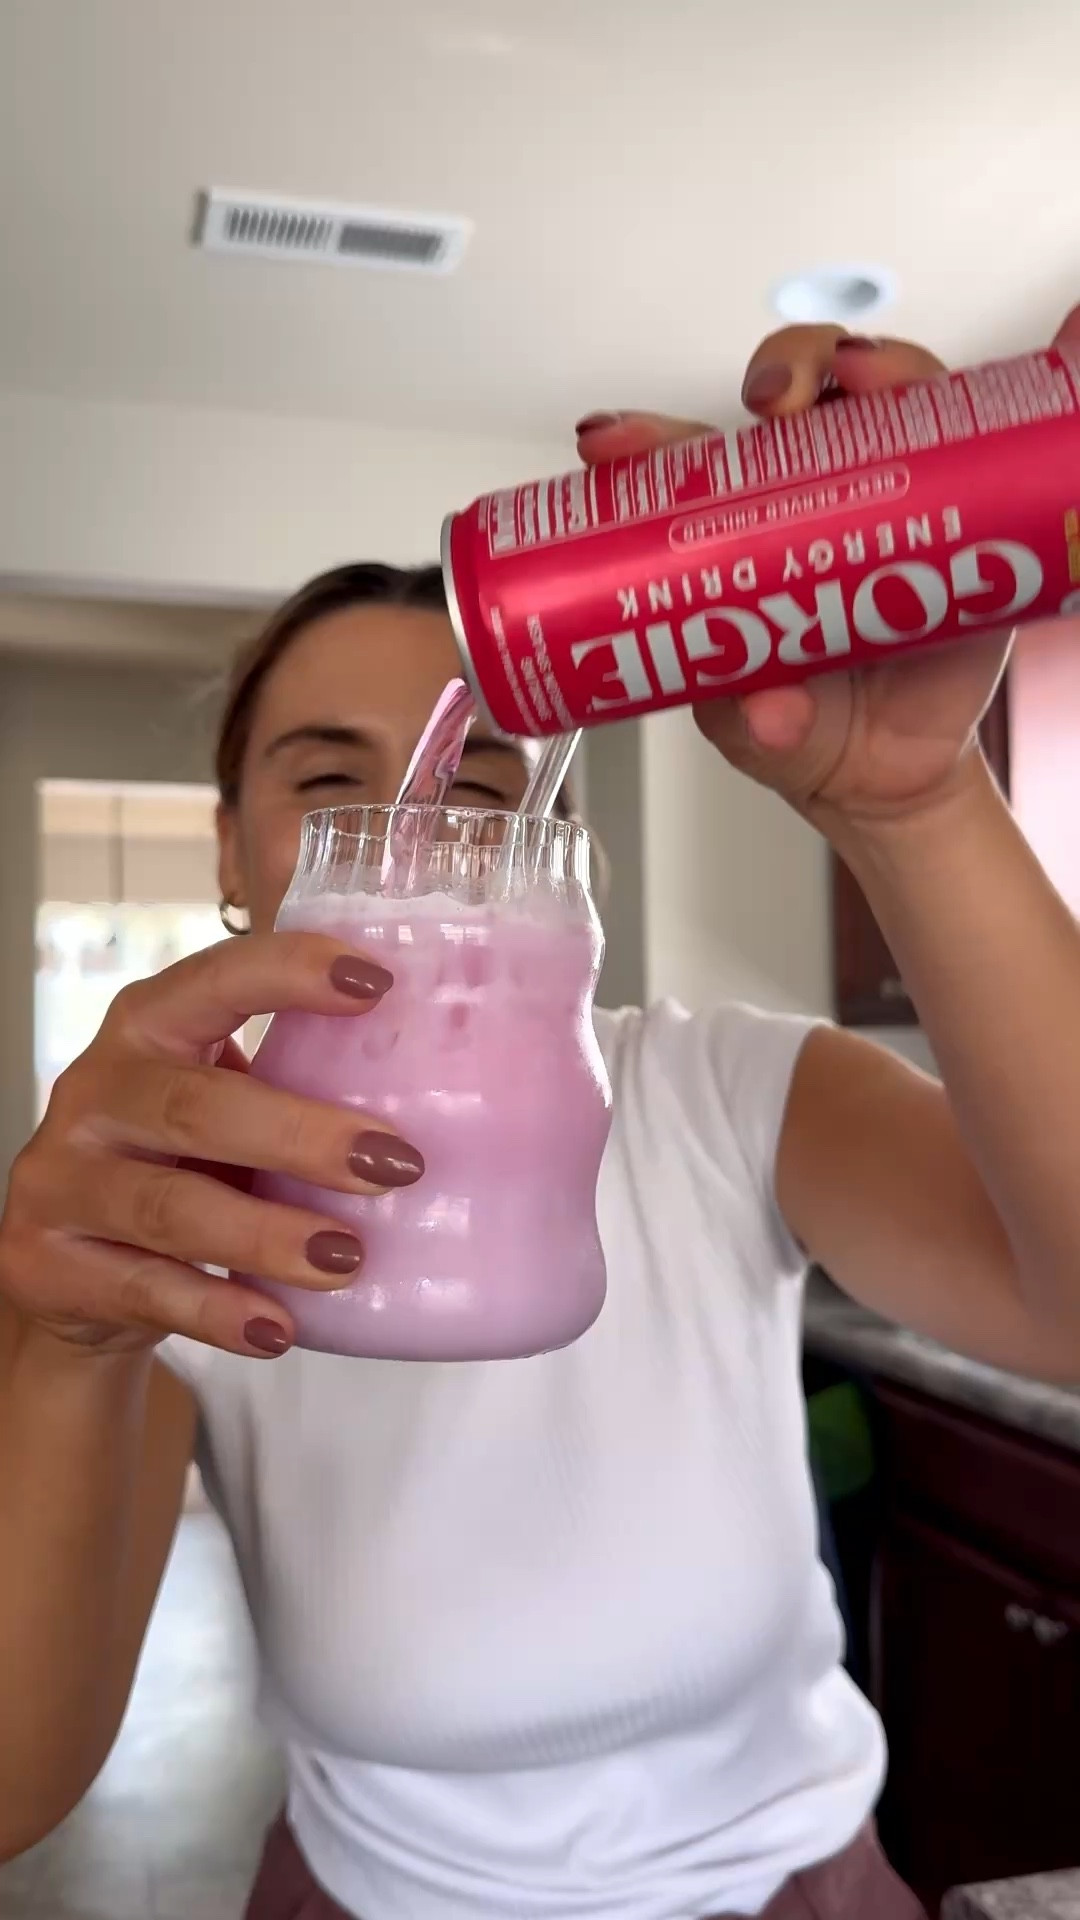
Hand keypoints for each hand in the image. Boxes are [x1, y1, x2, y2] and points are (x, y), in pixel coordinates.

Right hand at [0, 936, 421, 1359]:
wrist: (74, 1270)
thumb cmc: (184, 1166)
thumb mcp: (224, 1104)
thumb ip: (298, 1081)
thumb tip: (457, 1078)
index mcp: (147, 1029)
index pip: (212, 981)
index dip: (288, 973)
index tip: (376, 982)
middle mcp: (95, 1092)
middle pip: (195, 1108)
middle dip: (301, 1136)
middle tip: (397, 1164)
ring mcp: (61, 1180)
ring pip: (169, 1209)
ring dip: (267, 1235)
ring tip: (349, 1258)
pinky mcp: (48, 1264)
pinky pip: (146, 1291)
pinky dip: (219, 1312)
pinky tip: (280, 1327)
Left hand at [576, 307, 1079, 831]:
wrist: (890, 776)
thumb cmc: (804, 731)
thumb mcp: (761, 738)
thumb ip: (756, 728)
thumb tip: (769, 712)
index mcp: (737, 533)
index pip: (687, 463)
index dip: (649, 441)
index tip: (614, 443)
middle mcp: (812, 496)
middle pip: (795, 392)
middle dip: (781, 370)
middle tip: (772, 400)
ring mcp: (889, 493)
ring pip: (882, 394)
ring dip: (873, 366)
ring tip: (864, 382)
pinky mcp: (961, 508)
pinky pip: (965, 439)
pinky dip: (962, 405)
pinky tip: (954, 396)